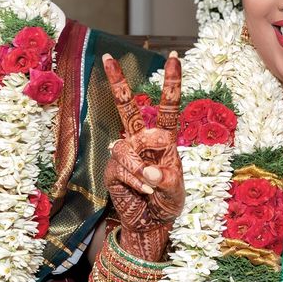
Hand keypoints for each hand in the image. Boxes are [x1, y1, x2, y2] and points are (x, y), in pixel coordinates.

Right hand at [102, 52, 183, 261]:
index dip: (171, 83)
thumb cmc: (168, 202)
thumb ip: (165, 180)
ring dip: (139, 171)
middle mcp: (142, 141)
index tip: (174, 57)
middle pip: (127, 108)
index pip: (167, 107)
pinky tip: (142, 192)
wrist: (151, 223)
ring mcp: (125, 154)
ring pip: (126, 150)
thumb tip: (146, 172)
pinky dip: (134, 182)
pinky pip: (121, 169)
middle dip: (117, 83)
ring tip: (150, 189)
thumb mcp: (176, 191)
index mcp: (164, 139)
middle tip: (106, 58)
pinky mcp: (113, 169)